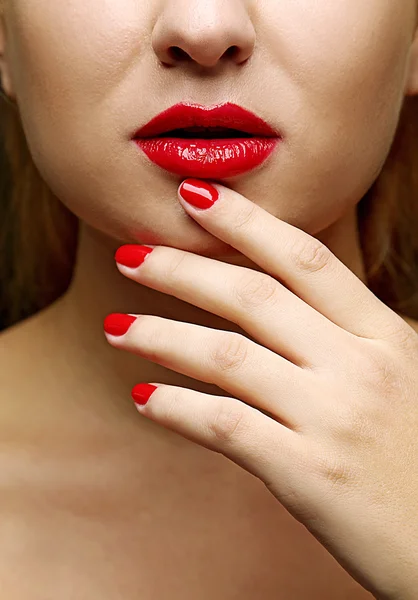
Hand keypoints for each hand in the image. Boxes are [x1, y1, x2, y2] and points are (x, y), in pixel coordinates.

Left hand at [104, 179, 417, 599]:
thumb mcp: (406, 380)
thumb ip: (350, 343)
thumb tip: (285, 316)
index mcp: (385, 337)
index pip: (305, 259)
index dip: (246, 223)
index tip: (196, 197)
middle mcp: (359, 366)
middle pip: (254, 297)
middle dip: (184, 269)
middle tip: (132, 255)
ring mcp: (333, 418)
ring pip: (227, 356)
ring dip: (161, 336)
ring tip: (117, 327)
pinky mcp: (310, 474)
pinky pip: (226, 426)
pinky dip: (178, 409)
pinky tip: (145, 400)